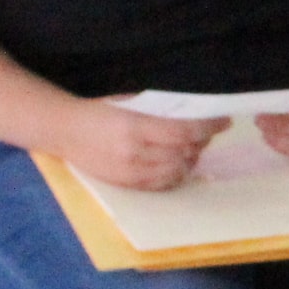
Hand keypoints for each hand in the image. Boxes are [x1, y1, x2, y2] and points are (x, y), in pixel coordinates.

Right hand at [60, 98, 220, 190]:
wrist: (64, 131)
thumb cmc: (99, 111)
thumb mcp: (129, 103)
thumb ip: (159, 111)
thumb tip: (195, 115)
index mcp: (134, 127)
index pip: (183, 132)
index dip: (208, 127)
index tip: (224, 121)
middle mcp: (134, 153)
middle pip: (184, 152)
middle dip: (202, 142)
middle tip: (208, 131)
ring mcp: (131, 172)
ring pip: (177, 170)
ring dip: (192, 158)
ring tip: (193, 146)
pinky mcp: (127, 184)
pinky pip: (163, 183)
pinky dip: (177, 173)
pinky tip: (178, 161)